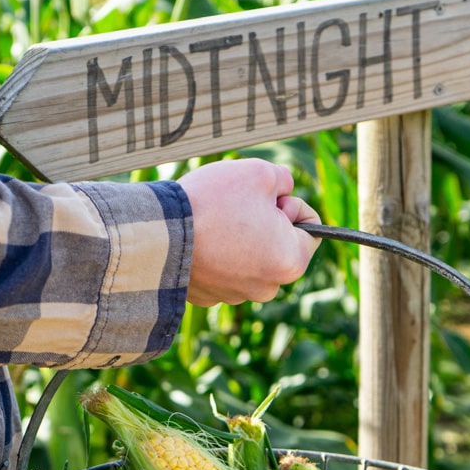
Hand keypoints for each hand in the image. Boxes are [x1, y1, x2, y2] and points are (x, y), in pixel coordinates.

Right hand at [176, 159, 320, 306]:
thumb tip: (284, 189)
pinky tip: (200, 238)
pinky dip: (216, 253)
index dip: (289, 204)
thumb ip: (284, 179)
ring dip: (239, 237)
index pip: (311, 228)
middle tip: (236, 208)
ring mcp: (237, 295)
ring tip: (214, 222)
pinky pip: (223, 268)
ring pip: (251, 257)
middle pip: (280, 245)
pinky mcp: (209, 297)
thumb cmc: (213, 202)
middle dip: (265, 223)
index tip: (265, 198)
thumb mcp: (259, 173)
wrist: (158, 234)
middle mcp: (269, 287)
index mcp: (291, 261)